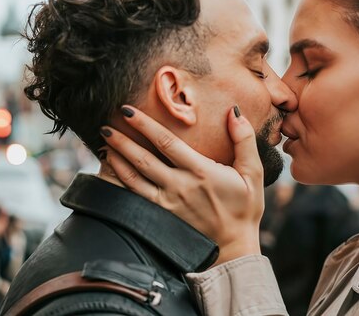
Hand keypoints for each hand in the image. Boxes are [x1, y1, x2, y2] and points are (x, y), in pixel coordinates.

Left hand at [100, 105, 263, 264]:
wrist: (234, 246)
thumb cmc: (245, 208)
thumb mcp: (253, 173)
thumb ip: (244, 140)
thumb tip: (234, 112)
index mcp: (200, 171)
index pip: (166, 143)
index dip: (145, 125)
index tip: (128, 111)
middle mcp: (179, 186)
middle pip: (143, 159)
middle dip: (123, 140)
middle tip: (106, 124)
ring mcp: (168, 203)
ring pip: (134, 178)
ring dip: (117, 159)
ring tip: (105, 143)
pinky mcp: (162, 215)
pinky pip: (135, 196)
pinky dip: (120, 181)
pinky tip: (112, 171)